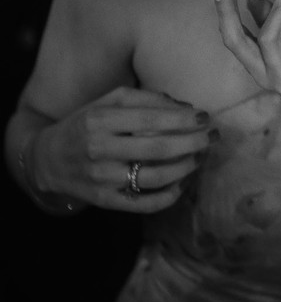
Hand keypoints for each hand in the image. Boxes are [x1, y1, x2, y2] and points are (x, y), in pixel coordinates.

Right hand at [28, 87, 213, 211]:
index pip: (150, 119)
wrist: (46, 160)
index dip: (182, 118)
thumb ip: (145, 98)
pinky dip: (169, 196)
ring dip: (186, 167)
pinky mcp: (104, 200)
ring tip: (200, 157)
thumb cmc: (86, 124)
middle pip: (158, 148)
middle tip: (213, 136)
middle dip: (193, 142)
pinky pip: (144, 203)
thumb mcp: (107, 102)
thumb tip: (185, 106)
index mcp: (100, 120)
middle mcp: (100, 149)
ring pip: (155, 177)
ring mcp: (102, 178)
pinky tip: (182, 183)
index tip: (205, 116)